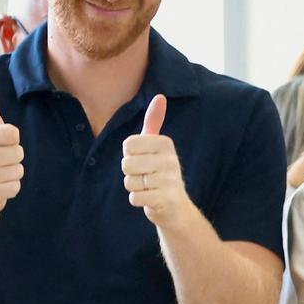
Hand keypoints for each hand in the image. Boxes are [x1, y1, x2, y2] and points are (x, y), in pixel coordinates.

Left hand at [122, 95, 192, 228]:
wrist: (176, 207)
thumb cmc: (161, 173)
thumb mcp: (158, 146)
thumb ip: (155, 122)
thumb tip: (160, 96)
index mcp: (165, 143)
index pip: (128, 144)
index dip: (130, 155)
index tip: (144, 160)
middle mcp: (170, 160)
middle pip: (126, 163)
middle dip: (131, 173)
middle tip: (146, 176)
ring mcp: (168, 180)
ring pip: (129, 181)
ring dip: (134, 187)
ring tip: (148, 187)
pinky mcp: (164, 199)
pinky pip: (134, 197)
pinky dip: (138, 200)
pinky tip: (150, 198)